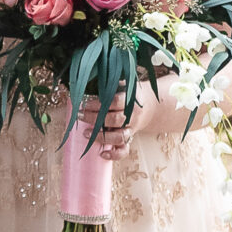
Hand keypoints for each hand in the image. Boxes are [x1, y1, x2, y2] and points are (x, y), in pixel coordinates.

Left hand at [83, 90, 208, 161]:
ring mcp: (132, 129)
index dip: (98, 104)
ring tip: (86, 133)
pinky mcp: (130, 139)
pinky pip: (124, 151)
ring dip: (101, 137)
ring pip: (119, 137)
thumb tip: (90, 76)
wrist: (152, 106)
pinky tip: (102, 153)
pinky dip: (114, 155)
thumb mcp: (127, 84)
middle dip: (94, 119)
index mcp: (130, 100)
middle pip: (114, 120)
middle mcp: (132, 116)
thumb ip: (113, 83)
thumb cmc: (133, 94)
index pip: (114, 103)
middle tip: (80, 115)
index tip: (83, 103)